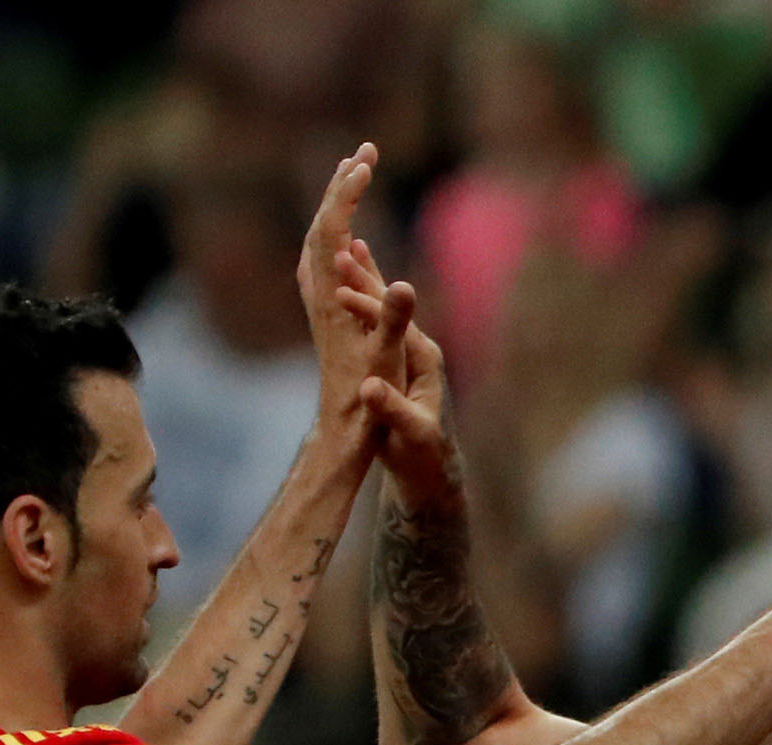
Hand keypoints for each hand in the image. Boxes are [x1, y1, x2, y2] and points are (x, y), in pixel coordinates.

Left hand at [298, 143, 415, 434]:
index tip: (366, 162)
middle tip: (364, 151)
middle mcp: (318, 295)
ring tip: (352, 178)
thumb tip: (405, 284)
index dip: (347, 193)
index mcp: (331, 297)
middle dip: (341, 186)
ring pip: (320, 240)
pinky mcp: (326, 315)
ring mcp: (319, 304)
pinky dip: (336, 234)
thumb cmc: (368, 397)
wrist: (343, 430)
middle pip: (321, 225)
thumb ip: (393, 318)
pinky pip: (326, 259)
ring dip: (336, 206)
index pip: (333, 230)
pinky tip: (347, 237)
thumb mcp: (387, 357)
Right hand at [330, 233, 458, 506]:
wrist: (432, 471)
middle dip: (364, 280)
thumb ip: (392, 409)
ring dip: (363, 281)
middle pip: (390, 306)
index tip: (339, 293)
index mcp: (424, 361)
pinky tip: (346, 287)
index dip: (367, 308)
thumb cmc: (424, 458)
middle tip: (339, 249)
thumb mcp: (410, 434)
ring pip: (384, 309)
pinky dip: (361, 302)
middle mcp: (418, 350)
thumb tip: (368, 388)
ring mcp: (407, 354)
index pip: (393, 325)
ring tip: (347, 246)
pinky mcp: (396, 362)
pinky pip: (376, 324)